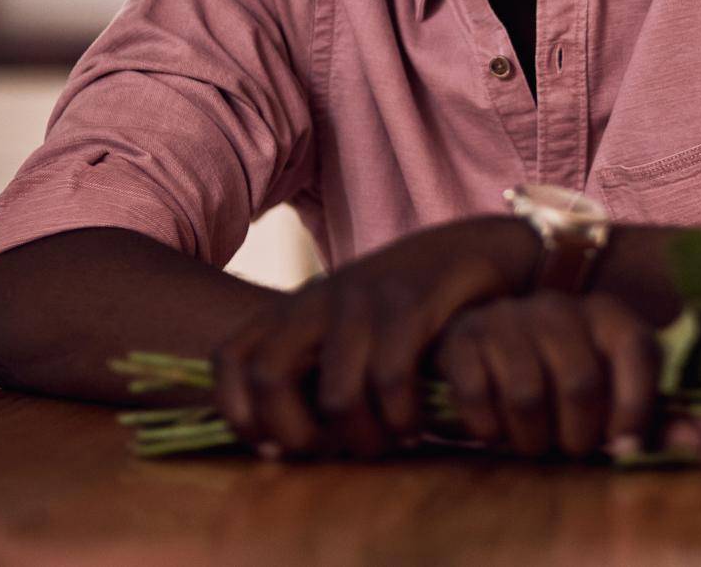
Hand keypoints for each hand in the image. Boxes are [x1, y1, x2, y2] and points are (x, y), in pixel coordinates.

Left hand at [209, 216, 537, 458]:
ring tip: (386, 444)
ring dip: (362, 438)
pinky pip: (392, 381)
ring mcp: (364, 301)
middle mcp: (320, 299)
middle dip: (295, 433)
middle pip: (268, 377)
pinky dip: (403, 418)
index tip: (274, 447)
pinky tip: (418, 426)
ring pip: (339, 396)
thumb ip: (309, 362)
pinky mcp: (411, 307)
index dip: (238, 412)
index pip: (229, 357)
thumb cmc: (404, 304)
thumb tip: (275, 442)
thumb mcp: (344, 321)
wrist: (471, 248)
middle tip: (331, 452)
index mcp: (296, 306)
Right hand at [432, 292, 659, 458]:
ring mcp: (507, 318)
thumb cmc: (560, 380)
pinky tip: (493, 429)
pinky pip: (477, 394)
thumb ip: (652, 417)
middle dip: (578, 436)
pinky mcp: (462, 339)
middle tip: (570, 448)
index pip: (636, 348)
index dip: (635, 407)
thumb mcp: (611, 393)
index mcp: (606, 314)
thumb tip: (696, 443)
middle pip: (580, 384)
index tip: (623, 446)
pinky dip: (487, 427)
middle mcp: (557, 307)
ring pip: (527, 395)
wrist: (484, 349)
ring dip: (530, 439)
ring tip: (532, 443)